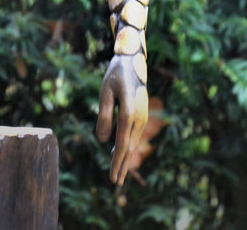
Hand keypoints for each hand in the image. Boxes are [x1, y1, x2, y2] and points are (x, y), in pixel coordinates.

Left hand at [95, 54, 148, 185]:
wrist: (133, 62)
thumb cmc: (115, 76)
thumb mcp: (105, 93)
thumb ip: (104, 116)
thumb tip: (103, 140)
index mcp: (128, 112)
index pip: (122, 144)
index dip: (117, 162)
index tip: (113, 177)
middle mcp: (139, 117)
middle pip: (130, 147)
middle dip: (122, 166)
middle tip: (116, 183)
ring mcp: (143, 117)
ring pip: (133, 143)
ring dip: (125, 158)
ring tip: (118, 172)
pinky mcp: (142, 115)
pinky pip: (134, 135)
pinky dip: (128, 147)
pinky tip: (119, 152)